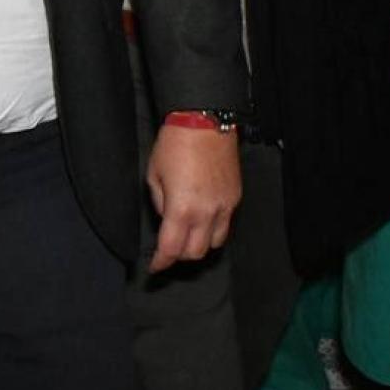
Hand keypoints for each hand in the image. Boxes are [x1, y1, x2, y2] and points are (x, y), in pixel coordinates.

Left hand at [145, 123, 241, 272]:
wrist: (205, 122)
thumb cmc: (174, 145)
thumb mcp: (154, 174)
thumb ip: (159, 202)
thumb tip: (166, 217)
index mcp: (182, 208)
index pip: (172, 248)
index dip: (161, 262)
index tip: (154, 267)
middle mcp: (207, 213)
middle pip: (195, 253)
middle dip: (179, 255)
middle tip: (168, 249)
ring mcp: (225, 207)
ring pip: (214, 244)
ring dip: (198, 244)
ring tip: (186, 235)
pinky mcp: (236, 199)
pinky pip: (225, 225)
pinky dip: (212, 230)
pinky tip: (201, 220)